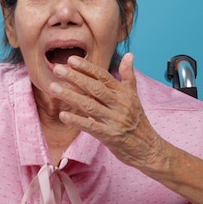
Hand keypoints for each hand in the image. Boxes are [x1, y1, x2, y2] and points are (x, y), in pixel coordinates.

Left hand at [49, 53, 167, 169]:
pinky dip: (77, 121)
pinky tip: (63, 115)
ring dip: (70, 96)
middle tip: (57, 69)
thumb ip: (128, 75)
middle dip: (75, 78)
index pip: (103, 77)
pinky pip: (91, 127)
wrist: (149, 149)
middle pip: (95, 88)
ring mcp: (115, 120)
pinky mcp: (111, 136)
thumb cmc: (138, 122)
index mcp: (124, 93)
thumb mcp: (134, 96)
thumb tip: (130, 55)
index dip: (87, 68)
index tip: (71, 60)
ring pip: (90, 105)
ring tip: (53, 88)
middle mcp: (120, 104)